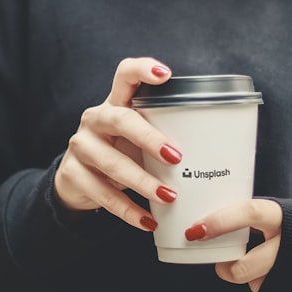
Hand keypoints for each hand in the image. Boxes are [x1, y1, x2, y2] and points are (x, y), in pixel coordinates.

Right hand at [54, 57, 182, 231]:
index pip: (124, 75)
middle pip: (119, 120)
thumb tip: (218, 151)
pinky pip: (104, 194)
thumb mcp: (136, 138)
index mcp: (114, 104)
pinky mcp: (73, 175)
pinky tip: (148, 221)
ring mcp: (80, 147)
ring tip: (168, 198)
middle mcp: (95, 120)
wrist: (77, 181)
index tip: (165, 75)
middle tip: (176, 157)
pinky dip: (129, 210)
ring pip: (112, 163)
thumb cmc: (120, 153)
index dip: (142, 70)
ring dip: (143, 182)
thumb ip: (163, 135)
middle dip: (148, 138)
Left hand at [184, 199, 282, 291]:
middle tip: (220, 262)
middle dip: (225, 270)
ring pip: (255, 283)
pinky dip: (260, 282)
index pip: (249, 213)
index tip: (196, 230)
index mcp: (283, 216)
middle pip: (245, 267)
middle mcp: (291, 242)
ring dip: (244, 276)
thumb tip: (209, 223)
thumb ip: (251, 216)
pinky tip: (265, 272)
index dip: (220, 222)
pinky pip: (268, 291)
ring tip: (246, 265)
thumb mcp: (280, 210)